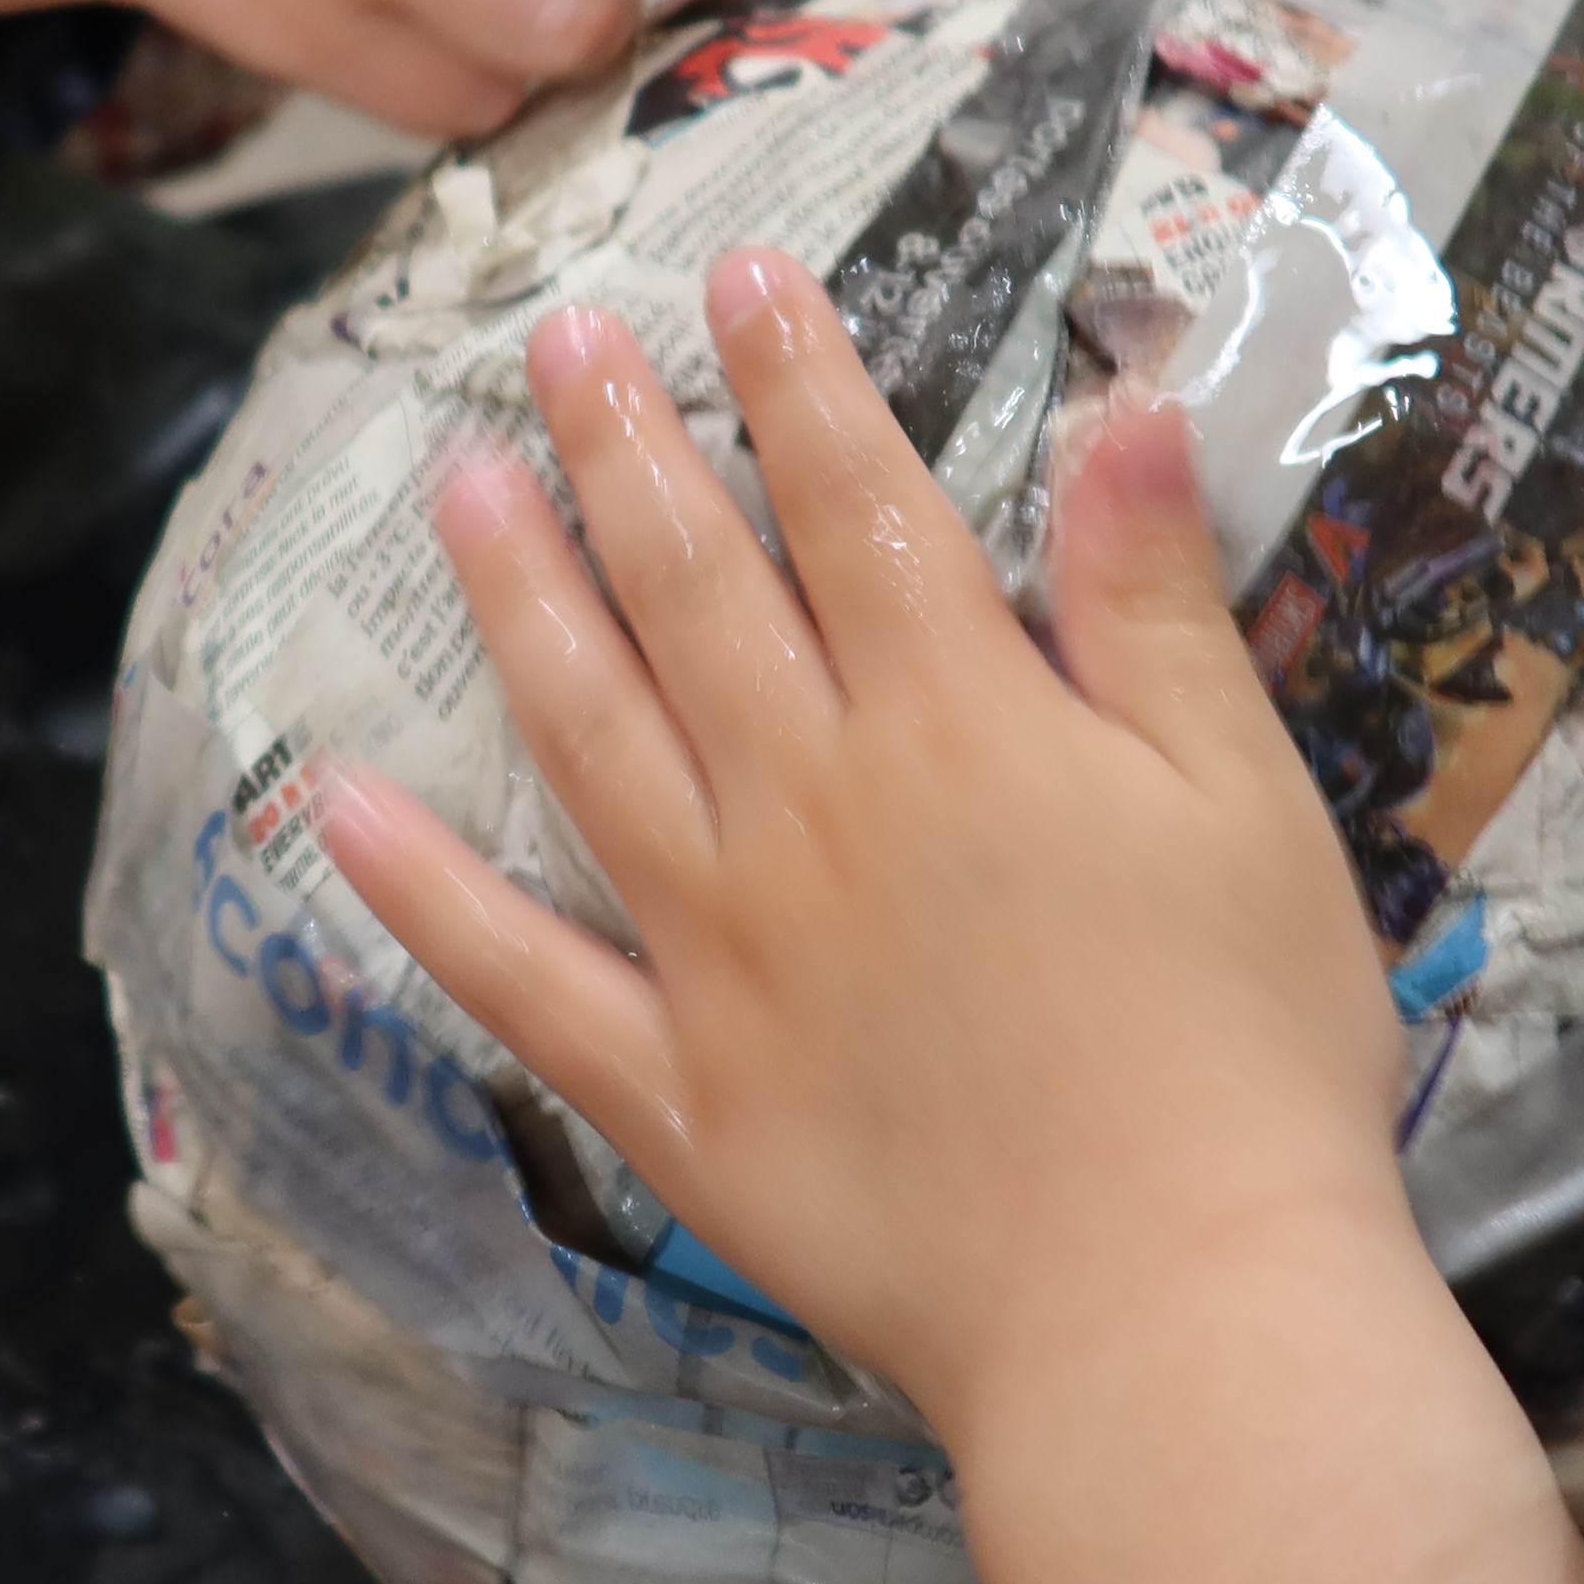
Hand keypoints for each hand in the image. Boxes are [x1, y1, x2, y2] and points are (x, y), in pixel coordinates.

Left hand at [323, 256, 1399, 1417]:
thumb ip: (1154, 604)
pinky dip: (418, 889)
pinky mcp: (677, 1092)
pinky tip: (333, 802)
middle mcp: (812, 807)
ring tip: (453, 485)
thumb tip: (1119, 404)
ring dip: (513, 599)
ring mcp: (723, 948)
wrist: (1174, 1309)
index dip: (798, 380)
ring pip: (587, 734)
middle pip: (694, 589)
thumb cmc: (1250, 1055)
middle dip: (622, 445)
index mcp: (963, 724)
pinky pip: (518, 975)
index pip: (860, 504)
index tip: (741, 274)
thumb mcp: (1243, 797)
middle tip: (557, 338)